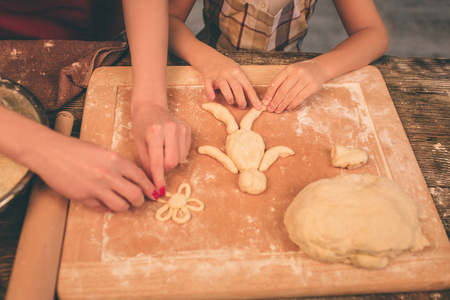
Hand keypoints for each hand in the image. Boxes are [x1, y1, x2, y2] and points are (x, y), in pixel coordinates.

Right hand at [36, 136, 155, 212]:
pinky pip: (102, 208)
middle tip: (138, 201)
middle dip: (139, 201)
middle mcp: (108, 175)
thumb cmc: (78, 150)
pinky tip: (106, 203)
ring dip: (124, 206)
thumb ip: (120, 166)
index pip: (141, 178)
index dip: (150, 188)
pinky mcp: (84, 197)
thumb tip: (135, 180)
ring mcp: (96, 187)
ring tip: (122, 203)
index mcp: (116, 160)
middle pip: (135, 195)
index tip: (155, 194)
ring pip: (121, 206)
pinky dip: (107, 207)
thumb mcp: (104, 152)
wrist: (51, 152)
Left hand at [131, 102, 190, 194]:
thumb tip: (153, 182)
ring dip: (171, 161)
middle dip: (165, 169)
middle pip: (172, 162)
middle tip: (157, 164)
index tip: (159, 191)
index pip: (157, 162)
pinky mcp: (187, 129)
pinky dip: (177, 154)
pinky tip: (170, 146)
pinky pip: (185, 152)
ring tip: (163, 151)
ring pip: (180, 159)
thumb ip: (146, 163)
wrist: (150, 107)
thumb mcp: (138, 144)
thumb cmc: (141, 126)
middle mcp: (170, 129)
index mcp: (154, 132)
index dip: (158, 178)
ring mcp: (181, 128)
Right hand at [199, 51, 261, 109]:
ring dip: (228, 95)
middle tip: (242, 107)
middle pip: (237, 87)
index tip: (258, 107)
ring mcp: (218, 75)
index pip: (248, 86)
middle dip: (241, 99)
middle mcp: (228, 73)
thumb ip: (242, 83)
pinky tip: (212, 97)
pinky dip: (209, 91)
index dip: (253, 98)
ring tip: (231, 102)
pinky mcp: (208, 77)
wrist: (209, 57)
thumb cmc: (226, 67)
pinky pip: (208, 85)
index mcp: (238, 73)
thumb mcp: (236, 71)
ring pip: (224, 85)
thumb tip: (249, 97)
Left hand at [262, 60, 325, 112]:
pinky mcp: (313, 86)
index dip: (269, 95)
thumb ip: (282, 82)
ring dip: (283, 105)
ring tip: (278, 110)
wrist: (319, 68)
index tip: (265, 103)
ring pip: (291, 95)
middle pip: (282, 91)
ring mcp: (305, 79)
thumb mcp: (291, 72)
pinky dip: (293, 104)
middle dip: (275, 102)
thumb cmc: (301, 72)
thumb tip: (270, 97)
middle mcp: (296, 73)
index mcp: (288, 69)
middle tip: (271, 109)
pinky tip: (289, 108)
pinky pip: (300, 98)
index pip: (275, 83)